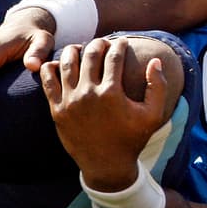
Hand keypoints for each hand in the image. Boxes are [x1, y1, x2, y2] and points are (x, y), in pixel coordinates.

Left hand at [42, 37, 169, 190]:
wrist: (106, 166)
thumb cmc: (132, 139)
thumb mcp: (154, 115)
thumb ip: (158, 87)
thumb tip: (155, 61)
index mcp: (112, 93)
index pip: (114, 56)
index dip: (119, 44)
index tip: (121, 42)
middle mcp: (88, 94)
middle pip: (90, 54)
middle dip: (98, 43)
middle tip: (102, 44)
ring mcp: (70, 101)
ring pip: (67, 61)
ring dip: (75, 49)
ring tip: (82, 49)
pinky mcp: (56, 109)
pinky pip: (48, 79)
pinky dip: (51, 66)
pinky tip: (61, 64)